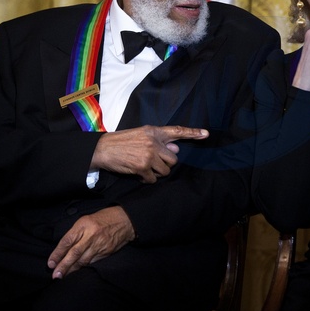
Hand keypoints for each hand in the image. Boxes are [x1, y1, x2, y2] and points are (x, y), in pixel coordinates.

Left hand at [47, 206, 134, 278]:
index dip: (57, 253)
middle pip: (74, 253)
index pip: (67, 241)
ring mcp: (99, 244)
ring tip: (63, 276)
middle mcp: (91, 235)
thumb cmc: (103, 219)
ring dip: (72, 269)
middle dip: (63, 265)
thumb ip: (76, 233)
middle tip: (55, 275)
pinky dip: (84, 267)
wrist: (125, 220)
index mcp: (84, 225)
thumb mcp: (86, 220)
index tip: (50, 263)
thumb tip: (63, 249)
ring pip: (83, 260)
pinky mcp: (106, 252)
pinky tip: (78, 271)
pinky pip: (92, 262)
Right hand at [91, 125, 208, 182]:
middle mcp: (153, 142)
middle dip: (165, 164)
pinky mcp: (143, 167)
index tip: (206, 134)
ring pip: (165, 171)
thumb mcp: (141, 136)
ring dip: (157, 173)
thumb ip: (159, 142)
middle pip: (173, 159)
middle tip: (153, 163)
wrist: (103, 149)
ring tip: (144, 167)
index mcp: (154, 131)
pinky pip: (153, 179)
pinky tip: (138, 173)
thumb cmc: (122, 142)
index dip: (193, 133)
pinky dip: (147, 179)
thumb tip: (176, 149)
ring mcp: (149, 154)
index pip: (177, 131)